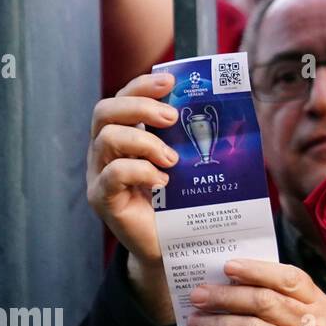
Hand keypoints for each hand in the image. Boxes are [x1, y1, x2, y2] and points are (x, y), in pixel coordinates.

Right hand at [87, 72, 180, 267]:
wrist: (174, 244)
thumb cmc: (183, 199)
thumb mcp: (188, 161)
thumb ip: (191, 135)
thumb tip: (225, 104)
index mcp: (125, 135)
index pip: (122, 98)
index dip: (142, 85)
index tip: (171, 81)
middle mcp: (105, 151)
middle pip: (105, 111)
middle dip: (140, 106)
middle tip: (171, 117)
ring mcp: (99, 174)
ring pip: (107, 139)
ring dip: (145, 142)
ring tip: (172, 159)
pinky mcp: (102, 198)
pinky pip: (112, 174)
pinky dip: (140, 171)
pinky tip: (163, 181)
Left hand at [187, 259, 325, 325]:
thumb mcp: (303, 319)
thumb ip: (279, 299)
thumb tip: (229, 283)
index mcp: (318, 304)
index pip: (290, 279)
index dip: (258, 270)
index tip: (228, 266)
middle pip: (264, 302)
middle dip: (226, 296)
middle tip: (199, 294)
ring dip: (217, 323)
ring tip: (195, 320)